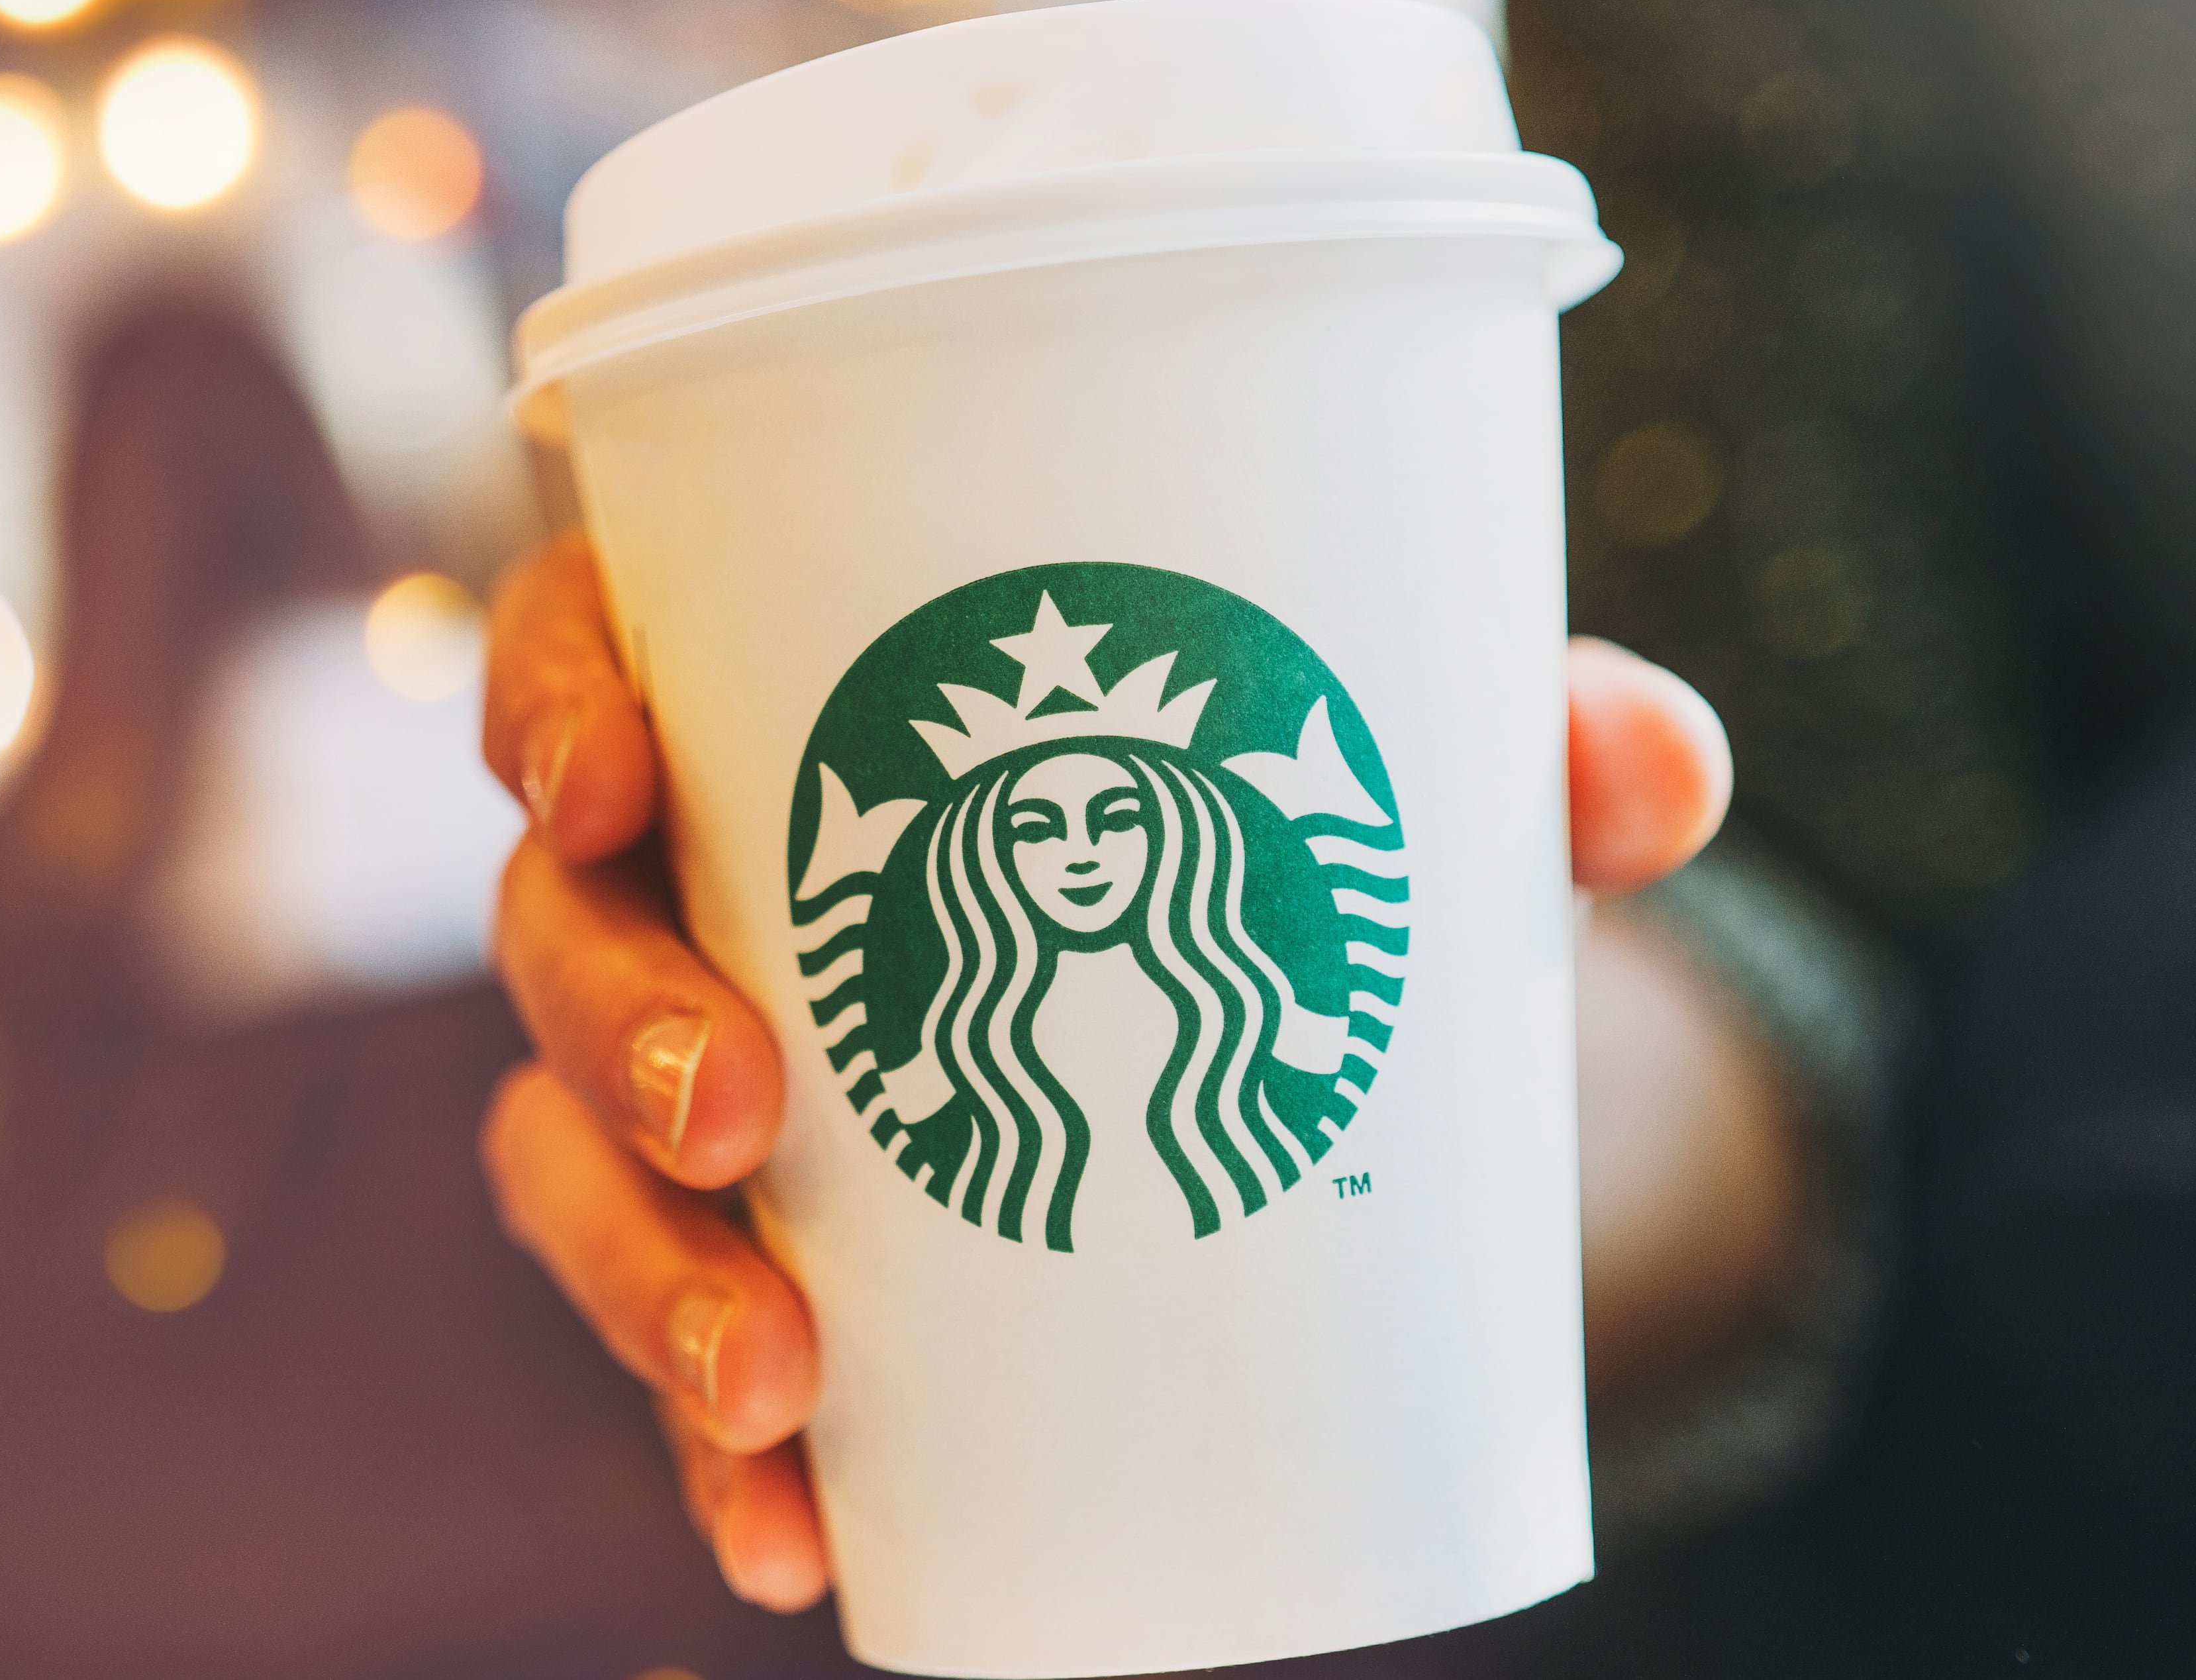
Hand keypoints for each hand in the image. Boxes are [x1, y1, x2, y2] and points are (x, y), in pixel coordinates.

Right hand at [478, 534, 1735, 1610]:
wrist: (1280, 1032)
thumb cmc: (1265, 835)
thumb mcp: (1382, 775)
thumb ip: (1522, 745)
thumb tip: (1649, 765)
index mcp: (770, 702)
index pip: (578, 654)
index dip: (545, 700)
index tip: (613, 776)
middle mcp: (688, 891)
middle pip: (553, 932)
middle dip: (613, 1030)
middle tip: (741, 1113)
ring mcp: (693, 1087)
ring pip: (573, 1164)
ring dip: (641, 1279)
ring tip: (772, 1382)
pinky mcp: (752, 1259)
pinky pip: (682, 1355)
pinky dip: (721, 1459)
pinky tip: (794, 1542)